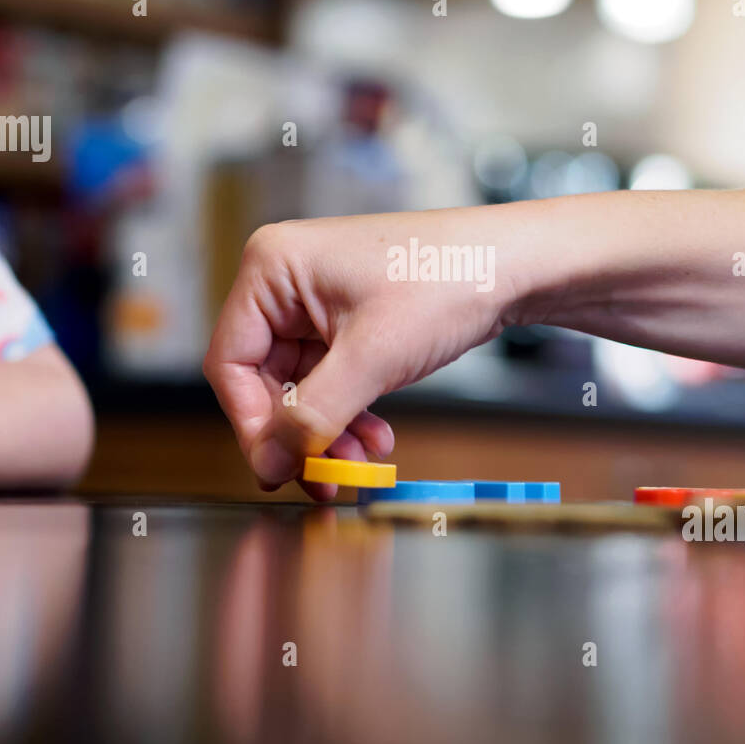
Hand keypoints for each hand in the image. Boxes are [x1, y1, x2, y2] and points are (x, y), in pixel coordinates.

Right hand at [203, 212, 515, 499]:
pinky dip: (348, 413)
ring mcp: (316, 299)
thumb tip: (268, 463)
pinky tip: (376, 437)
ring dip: (328, 430)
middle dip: (301, 433)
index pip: (231, 363)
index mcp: (271, 267)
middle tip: (327, 479)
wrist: (513, 264)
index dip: (252, 424)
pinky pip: (330, 379)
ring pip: (300, 387)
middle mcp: (285, 279)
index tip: (279, 468)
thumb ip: (312, 416)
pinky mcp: (346, 319)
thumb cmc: (446, 279)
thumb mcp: (371, 358)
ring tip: (363, 463)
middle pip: (264, 380)